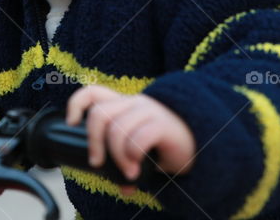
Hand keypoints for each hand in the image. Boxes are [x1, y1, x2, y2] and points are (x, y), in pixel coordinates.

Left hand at [66, 85, 195, 195]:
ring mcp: (150, 112)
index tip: (72, 124)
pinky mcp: (164, 124)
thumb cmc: (172, 146)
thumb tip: (122, 186)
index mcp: (127, 105)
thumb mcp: (145, 150)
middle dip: (93, 143)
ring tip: (128, 173)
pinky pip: (137, 138)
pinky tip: (136, 170)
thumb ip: (130, 162)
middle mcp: (136, 104)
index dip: (76, 104)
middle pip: (100, 115)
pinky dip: (131, 157)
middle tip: (98, 163)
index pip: (94, 93)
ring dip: (117, 157)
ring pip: (116, 129)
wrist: (207, 143)